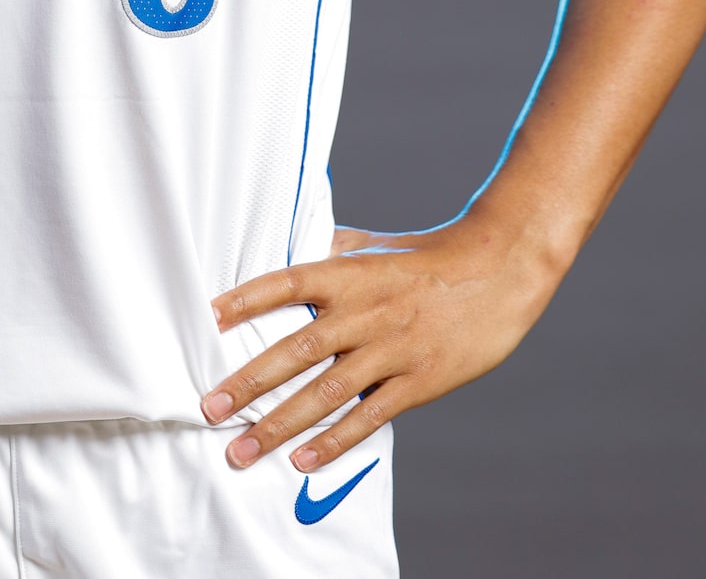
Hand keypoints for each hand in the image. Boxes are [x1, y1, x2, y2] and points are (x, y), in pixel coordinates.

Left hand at [199, 214, 559, 471]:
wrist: (497, 270)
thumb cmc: (427, 255)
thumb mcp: (372, 245)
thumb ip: (328, 251)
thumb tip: (286, 248)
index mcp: (349, 273)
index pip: (286, 283)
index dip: (247, 300)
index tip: (209, 319)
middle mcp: (364, 312)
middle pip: (296, 349)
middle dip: (249, 383)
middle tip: (209, 407)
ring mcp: (390, 350)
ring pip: (326, 393)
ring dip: (280, 424)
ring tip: (242, 449)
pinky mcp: (418, 382)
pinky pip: (369, 417)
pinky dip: (334, 441)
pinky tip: (302, 460)